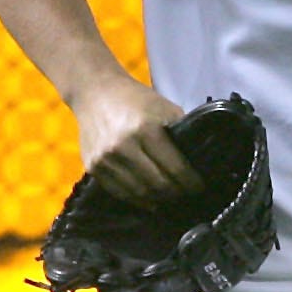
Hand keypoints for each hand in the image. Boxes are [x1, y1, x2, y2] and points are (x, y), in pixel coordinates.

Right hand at [69, 75, 199, 202]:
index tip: (198, 187)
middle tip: (185, 193)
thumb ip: (180, 131)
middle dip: (177, 193)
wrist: (94, 92)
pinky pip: (120, 193)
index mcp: (146, 129)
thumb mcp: (164, 107)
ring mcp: (106, 158)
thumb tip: (197, 158)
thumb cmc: (135, 99)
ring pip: (140, 193)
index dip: (191, 182)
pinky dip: (138, 199)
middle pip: (158, 184)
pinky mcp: (93, 166)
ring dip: (159, 199)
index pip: (175, 168)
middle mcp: (123, 146)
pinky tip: (150, 199)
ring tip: (170, 197)